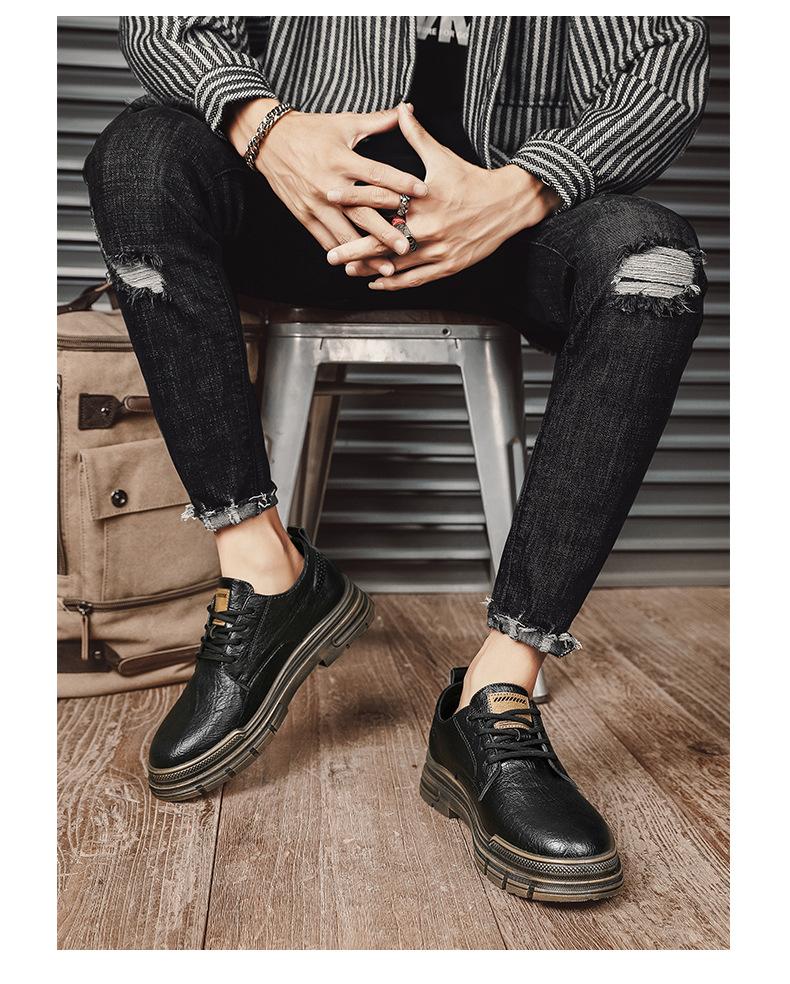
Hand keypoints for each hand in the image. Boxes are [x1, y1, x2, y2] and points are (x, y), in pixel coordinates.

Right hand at [226, 99, 427, 274]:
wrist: (269, 141)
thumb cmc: (311, 131)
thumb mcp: (344, 123)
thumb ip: (377, 122)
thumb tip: (407, 110)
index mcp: (341, 159)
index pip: (376, 174)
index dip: (400, 183)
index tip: (423, 193)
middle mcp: (329, 185)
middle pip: (362, 212)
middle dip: (385, 232)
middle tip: (406, 247)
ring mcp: (315, 204)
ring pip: (344, 233)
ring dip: (365, 252)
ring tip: (387, 267)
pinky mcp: (305, 216)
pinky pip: (326, 240)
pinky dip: (343, 254)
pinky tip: (358, 266)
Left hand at [325, 103, 560, 288]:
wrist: (508, 204)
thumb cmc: (473, 180)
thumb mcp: (443, 157)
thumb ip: (417, 137)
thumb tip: (402, 109)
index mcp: (424, 198)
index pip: (382, 197)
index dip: (355, 197)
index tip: (331, 197)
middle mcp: (429, 226)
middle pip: (384, 240)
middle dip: (355, 249)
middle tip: (331, 255)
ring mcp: (439, 249)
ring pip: (398, 263)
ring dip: (371, 268)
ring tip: (348, 270)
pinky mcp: (448, 265)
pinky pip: (416, 278)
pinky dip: (395, 282)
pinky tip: (377, 283)